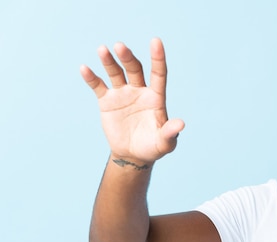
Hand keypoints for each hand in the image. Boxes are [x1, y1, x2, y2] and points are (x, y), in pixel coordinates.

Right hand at [80, 38, 183, 163]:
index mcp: (156, 98)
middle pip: (134, 70)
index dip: (158, 58)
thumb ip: (170, 132)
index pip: (158, 74)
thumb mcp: (164, 143)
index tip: (156, 41)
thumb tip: (181, 123)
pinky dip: (92, 78)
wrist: (133, 155)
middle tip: (120, 46)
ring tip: (102, 50)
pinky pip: (98, 86)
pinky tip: (85, 69)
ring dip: (109, 61)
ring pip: (116, 73)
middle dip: (128, 57)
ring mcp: (123, 94)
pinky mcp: (107, 101)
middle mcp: (140, 91)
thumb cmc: (153, 147)